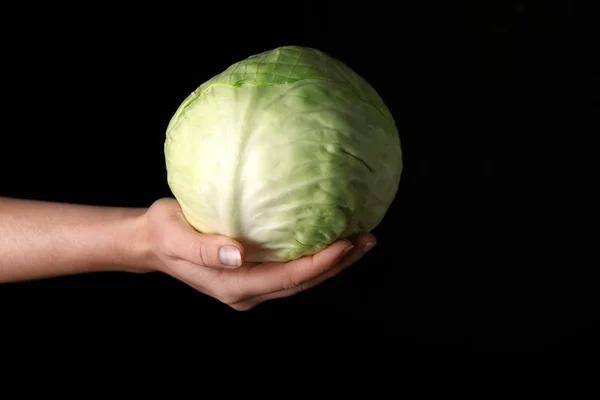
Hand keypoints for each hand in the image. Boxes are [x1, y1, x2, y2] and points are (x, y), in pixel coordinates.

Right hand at [143, 198, 375, 310]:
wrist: (152, 243)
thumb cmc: (163, 233)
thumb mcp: (174, 234)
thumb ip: (203, 247)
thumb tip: (238, 253)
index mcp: (234, 285)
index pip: (288, 278)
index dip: (321, 263)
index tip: (347, 242)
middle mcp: (248, 291)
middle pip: (303, 282)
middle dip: (338, 264)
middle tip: (368, 239)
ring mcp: (251, 287)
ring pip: (300, 279)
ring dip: (331, 263)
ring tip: (359, 241)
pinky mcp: (252, 275)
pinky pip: (290, 270)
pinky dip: (313, 257)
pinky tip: (329, 239)